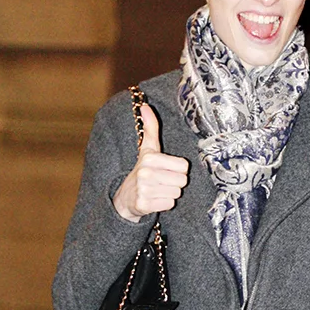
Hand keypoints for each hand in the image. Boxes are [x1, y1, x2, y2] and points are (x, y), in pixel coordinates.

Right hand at [112, 104, 189, 221]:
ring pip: (176, 193)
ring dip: (169, 193)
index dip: (178, 169)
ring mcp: (144, 190)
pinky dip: (164, 204)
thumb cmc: (143, 170)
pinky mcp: (143, 205)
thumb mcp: (148, 149)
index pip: (184, 166)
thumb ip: (150, 127)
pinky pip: (169, 204)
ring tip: (157, 190)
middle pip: (182, 181)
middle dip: (175, 183)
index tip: (165, 170)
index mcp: (150, 158)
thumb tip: (145, 105)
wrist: (125, 198)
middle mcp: (145, 173)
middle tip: (161, 182)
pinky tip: (154, 200)